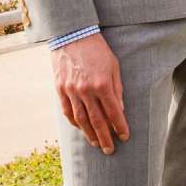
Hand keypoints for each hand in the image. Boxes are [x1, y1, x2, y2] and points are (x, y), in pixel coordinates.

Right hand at [51, 33, 128, 153]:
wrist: (72, 35)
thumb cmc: (97, 50)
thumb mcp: (113, 66)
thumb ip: (117, 89)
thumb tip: (120, 110)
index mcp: (102, 84)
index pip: (113, 112)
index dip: (120, 127)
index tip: (124, 137)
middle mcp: (86, 90)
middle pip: (97, 121)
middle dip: (105, 137)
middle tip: (110, 150)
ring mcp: (71, 91)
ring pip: (81, 120)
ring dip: (90, 134)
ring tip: (97, 144)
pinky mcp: (60, 89)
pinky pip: (68, 111)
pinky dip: (75, 123)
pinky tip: (82, 129)